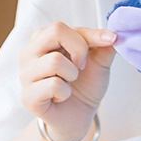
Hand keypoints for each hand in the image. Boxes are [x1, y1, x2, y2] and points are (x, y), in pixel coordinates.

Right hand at [20, 23, 116, 140]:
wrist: (79, 114)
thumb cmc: (85, 83)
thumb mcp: (99, 60)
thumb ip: (105, 45)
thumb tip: (114, 34)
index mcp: (43, 39)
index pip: (62, 26)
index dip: (90, 34)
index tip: (110, 41)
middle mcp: (29, 53)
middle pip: (55, 31)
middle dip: (79, 48)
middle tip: (82, 65)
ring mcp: (25, 75)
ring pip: (54, 61)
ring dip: (72, 74)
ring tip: (69, 82)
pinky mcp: (28, 97)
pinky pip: (52, 86)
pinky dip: (65, 92)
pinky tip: (62, 96)